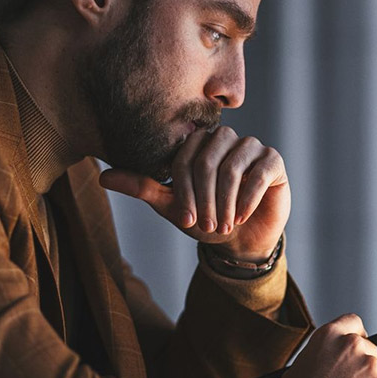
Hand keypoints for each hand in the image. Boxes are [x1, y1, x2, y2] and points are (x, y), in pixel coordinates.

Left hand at [98, 126, 289, 260]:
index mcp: (197, 143)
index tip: (185, 220)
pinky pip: (259, 172)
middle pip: (207, 160)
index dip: (183, 191)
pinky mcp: (273, 161)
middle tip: (206, 225)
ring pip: (232, 167)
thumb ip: (142, 187)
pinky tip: (241, 216)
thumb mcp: (171, 206)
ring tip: (224, 224)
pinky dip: (247, 198)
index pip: (184, 158)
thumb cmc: (205, 218)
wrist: (242, 239)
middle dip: (204, 198)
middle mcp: (224, 138)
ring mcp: (251, 147)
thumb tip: (103, 177)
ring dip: (225, 201)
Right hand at [279, 314, 376, 377]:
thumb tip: (334, 360)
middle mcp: (352, 345)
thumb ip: (323, 356)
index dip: (355, 335)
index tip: (357, 346)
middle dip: (362, 364)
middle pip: (368, 348)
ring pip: (375, 374)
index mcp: (330, 335)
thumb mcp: (301, 366)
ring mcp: (370, 366)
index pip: (353, 322)